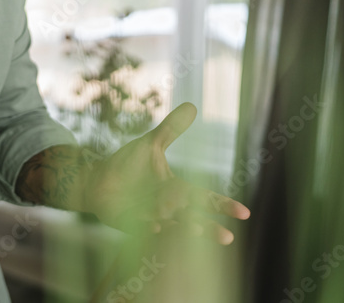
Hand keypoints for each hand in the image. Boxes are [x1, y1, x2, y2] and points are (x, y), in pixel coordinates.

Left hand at [84, 103, 250, 243]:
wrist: (99, 179)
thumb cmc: (128, 164)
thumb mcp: (151, 144)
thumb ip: (171, 129)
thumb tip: (192, 105)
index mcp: (177, 190)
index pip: (204, 198)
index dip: (223, 205)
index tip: (244, 213)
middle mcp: (168, 207)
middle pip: (193, 218)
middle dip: (208, 227)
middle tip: (227, 237)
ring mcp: (151, 217)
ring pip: (171, 226)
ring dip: (182, 229)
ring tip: (194, 229)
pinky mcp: (132, 223)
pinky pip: (143, 228)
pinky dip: (150, 228)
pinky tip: (157, 228)